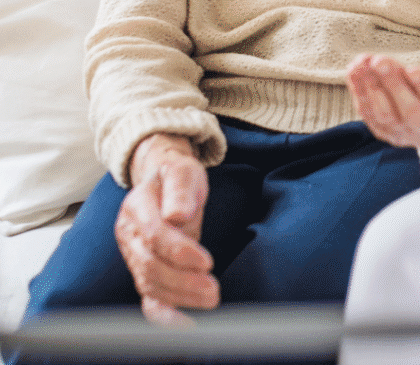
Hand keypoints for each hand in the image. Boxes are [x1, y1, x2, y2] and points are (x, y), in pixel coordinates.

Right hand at [116, 134, 217, 324]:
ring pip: (150, 284)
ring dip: (180, 297)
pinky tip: (184, 325)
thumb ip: (180, 189)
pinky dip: (163, 314)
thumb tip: (176, 215)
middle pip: (151, 265)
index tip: (207, 262)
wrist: (164, 180)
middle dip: (183, 281)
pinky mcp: (143, 270)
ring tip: (211, 299)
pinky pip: (148, 297)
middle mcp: (129, 234)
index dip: (180, 251)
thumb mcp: (183, 171)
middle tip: (213, 290)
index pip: (155, 235)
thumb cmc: (177, 176)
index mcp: (137, 206)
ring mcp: (132, 254)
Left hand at [346, 54, 419, 168]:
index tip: (413, 70)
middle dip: (393, 84)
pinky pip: (371, 117)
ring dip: (371, 87)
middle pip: (411, 111)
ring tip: (362, 63)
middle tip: (379, 60)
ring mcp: (406, 134)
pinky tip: (354, 72)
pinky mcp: (387, 133)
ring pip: (387, 115)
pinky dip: (360, 93)